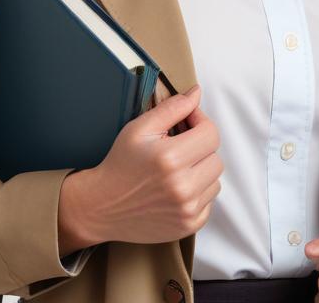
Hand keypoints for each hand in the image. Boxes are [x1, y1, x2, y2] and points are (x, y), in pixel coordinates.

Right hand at [80, 83, 223, 245]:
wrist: (103, 206)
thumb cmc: (121, 163)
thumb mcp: (140, 128)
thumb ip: (172, 108)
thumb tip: (196, 93)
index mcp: (171, 158)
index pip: (211, 133)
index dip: (200, 121)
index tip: (187, 121)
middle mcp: (183, 187)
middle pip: (215, 157)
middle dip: (200, 147)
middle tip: (179, 145)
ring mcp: (187, 210)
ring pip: (215, 179)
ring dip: (201, 170)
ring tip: (177, 168)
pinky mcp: (189, 225)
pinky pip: (209, 200)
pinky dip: (198, 192)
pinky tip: (177, 187)